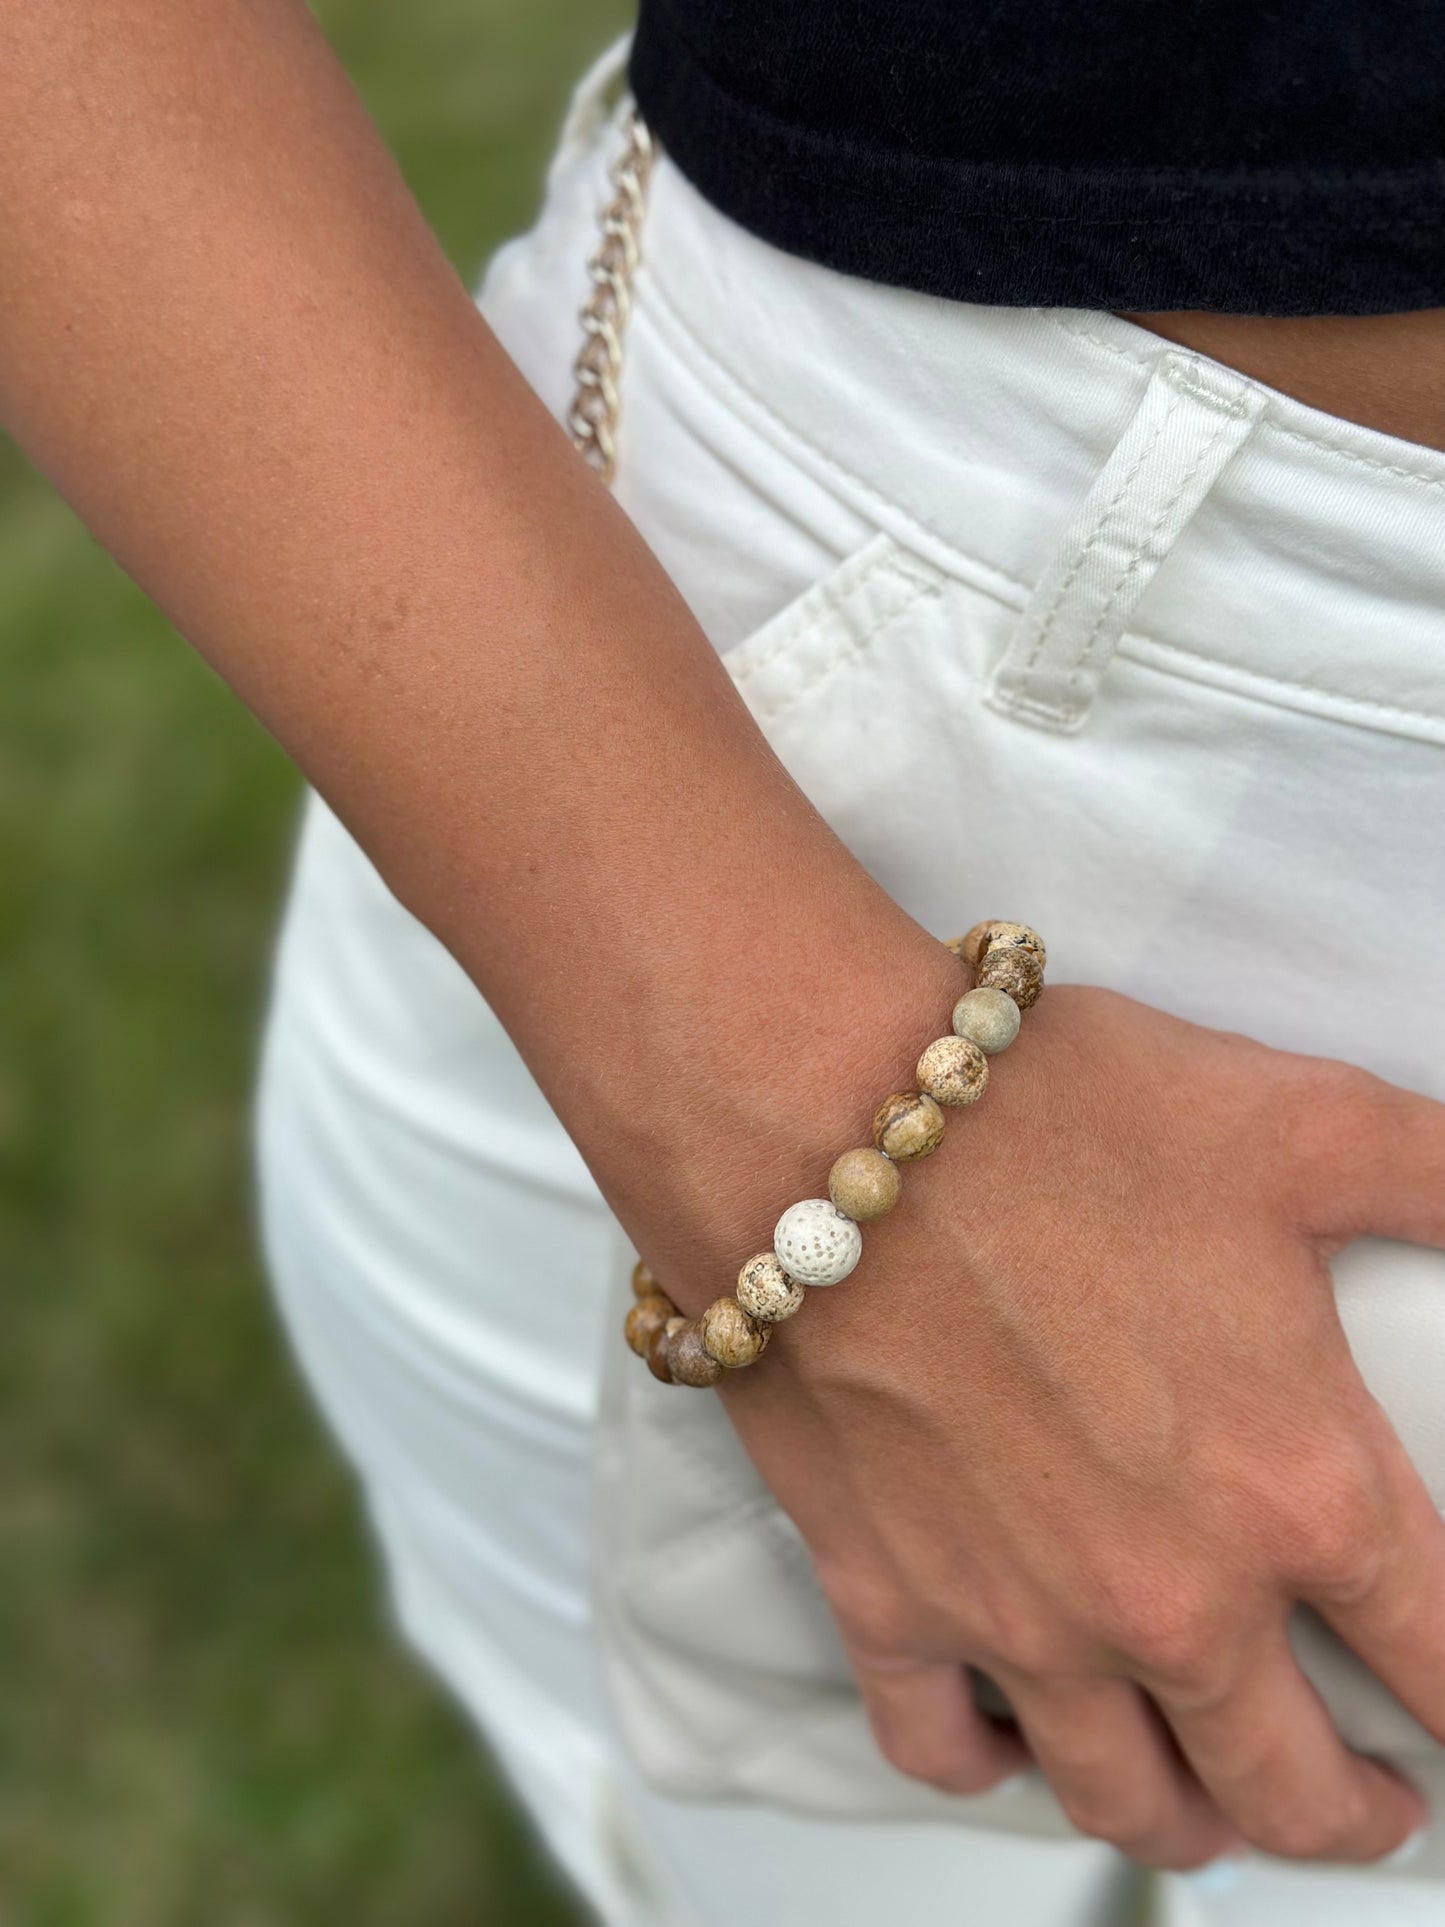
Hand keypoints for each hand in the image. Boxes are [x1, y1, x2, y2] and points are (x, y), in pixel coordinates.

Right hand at [712, 985, 1444, 1869]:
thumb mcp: (1299, 1122)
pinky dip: (992, 1769)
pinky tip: (1017, 1738)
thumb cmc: (1051, 1120)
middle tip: (1367, 1801)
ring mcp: (1018, 1617)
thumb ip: (1438, 1178)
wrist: (822, 1122)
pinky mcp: (887, 1597)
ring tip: (1211, 1803)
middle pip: (1291, 1785)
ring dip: (1193, 1823)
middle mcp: (1171, 1595)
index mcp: (1297, 1492)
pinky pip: (943, 1749)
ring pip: (1131, 1803)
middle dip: (1349, 1811)